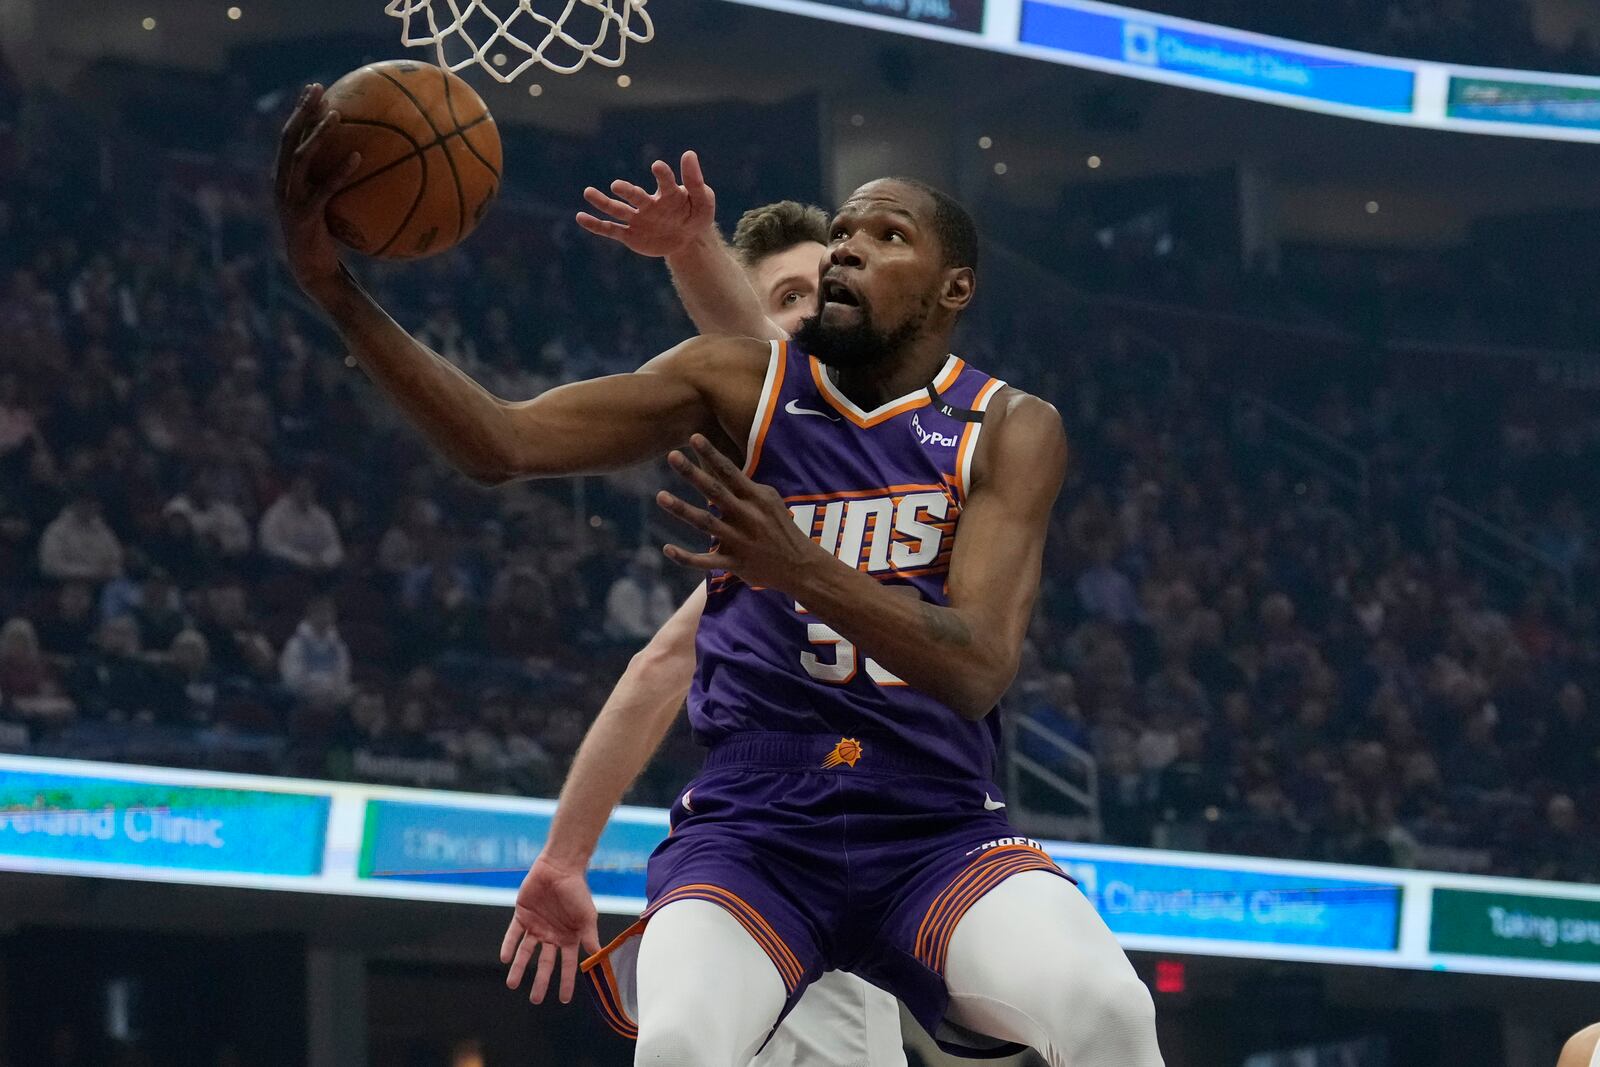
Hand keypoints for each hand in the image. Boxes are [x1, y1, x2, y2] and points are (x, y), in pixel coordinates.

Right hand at [274, 84, 360, 292]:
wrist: (313, 272)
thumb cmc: (326, 238)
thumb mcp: (328, 206)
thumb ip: (335, 183)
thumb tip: (365, 161)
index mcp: (284, 178)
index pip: (289, 136)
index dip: (299, 111)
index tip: (314, 89)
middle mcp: (282, 184)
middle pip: (288, 138)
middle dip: (302, 111)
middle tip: (317, 89)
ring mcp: (290, 200)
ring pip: (300, 158)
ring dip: (317, 135)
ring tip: (336, 115)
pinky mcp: (305, 216)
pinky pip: (325, 189)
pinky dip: (340, 171)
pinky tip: (359, 157)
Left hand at [499, 854, 601, 1004]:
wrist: (559, 868)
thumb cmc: (577, 891)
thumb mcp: (587, 915)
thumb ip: (589, 935)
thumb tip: (597, 955)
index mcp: (568, 938)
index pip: (567, 965)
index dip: (566, 982)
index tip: (564, 1000)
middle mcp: (551, 936)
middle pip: (544, 963)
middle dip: (540, 982)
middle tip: (535, 1000)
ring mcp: (536, 926)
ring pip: (526, 952)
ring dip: (519, 968)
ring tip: (512, 984)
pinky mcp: (522, 916)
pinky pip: (513, 934)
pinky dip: (509, 946)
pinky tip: (505, 958)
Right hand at [576, 150, 716, 258]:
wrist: (687, 239)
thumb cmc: (695, 215)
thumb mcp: (703, 202)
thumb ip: (695, 181)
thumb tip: (689, 153)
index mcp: (668, 194)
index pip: (666, 182)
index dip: (663, 175)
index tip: (657, 166)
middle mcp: (649, 203)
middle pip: (635, 196)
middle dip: (627, 191)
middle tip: (617, 185)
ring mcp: (638, 219)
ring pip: (618, 210)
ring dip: (602, 202)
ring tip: (588, 192)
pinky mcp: (630, 236)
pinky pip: (611, 230)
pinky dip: (596, 225)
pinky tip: (581, 217)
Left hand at [657, 434, 825, 590]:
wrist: (800, 566)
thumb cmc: (781, 528)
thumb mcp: (770, 500)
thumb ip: (746, 487)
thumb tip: (723, 469)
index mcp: (756, 498)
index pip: (730, 471)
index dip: (711, 454)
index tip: (694, 437)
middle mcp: (746, 517)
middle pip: (715, 491)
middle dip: (693, 473)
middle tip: (671, 456)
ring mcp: (739, 541)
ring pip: (705, 523)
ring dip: (682, 509)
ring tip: (660, 496)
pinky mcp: (734, 563)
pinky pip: (705, 561)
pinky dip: (685, 557)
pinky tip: (667, 548)